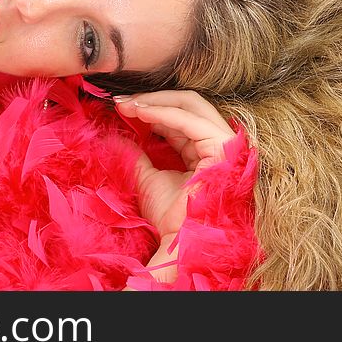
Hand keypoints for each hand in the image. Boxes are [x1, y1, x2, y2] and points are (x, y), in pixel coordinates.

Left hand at [114, 90, 232, 247]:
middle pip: (188, 105)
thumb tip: (118, 137)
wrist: (180, 241)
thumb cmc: (169, 217)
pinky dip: (164, 112)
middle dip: (152, 100)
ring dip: (156, 101)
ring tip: (127, 105)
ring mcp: (223, 144)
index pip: (180, 118)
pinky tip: (141, 112)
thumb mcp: (147, 179)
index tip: (122, 107)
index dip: (151, 109)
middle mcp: (217, 144)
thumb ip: (138, 156)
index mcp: (204, 151)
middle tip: (122, 101)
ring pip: (191, 106)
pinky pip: (191, 120)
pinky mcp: (222, 147)